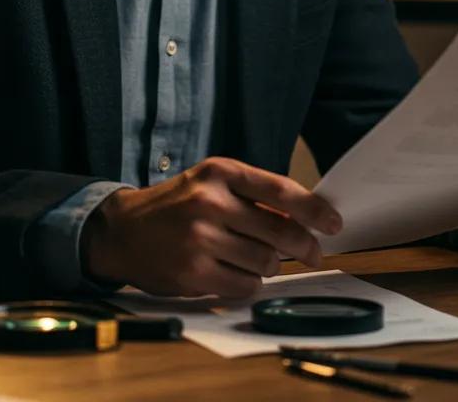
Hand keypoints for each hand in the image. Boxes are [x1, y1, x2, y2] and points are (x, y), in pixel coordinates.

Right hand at [81, 156, 342, 298]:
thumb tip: (304, 221)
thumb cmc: (178, 204)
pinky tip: (239, 273)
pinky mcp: (193, 273)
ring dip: (273, 266)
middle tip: (314, 253)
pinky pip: (245, 285)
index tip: (334, 223)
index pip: (280, 190)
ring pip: (266, 262)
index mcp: (220, 172)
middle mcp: (210, 202)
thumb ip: (254, 197)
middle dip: (305, 246)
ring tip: (262, 259)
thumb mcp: (212, 184)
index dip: (314, 209)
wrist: (123, 230)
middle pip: (280, 231)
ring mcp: (200, 239)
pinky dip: (251, 283)